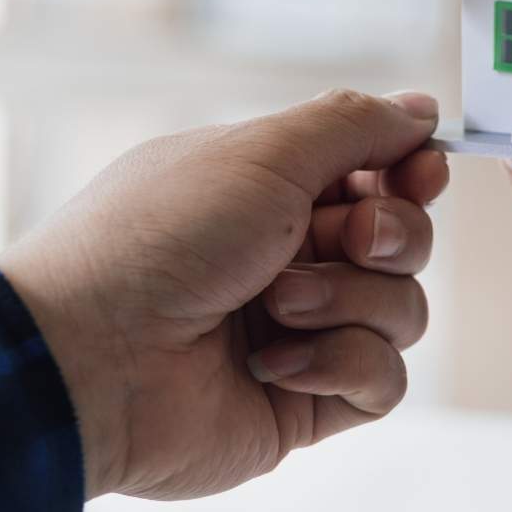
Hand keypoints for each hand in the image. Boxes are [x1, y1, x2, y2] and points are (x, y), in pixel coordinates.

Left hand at [0, 89, 447, 499]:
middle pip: (405, 241)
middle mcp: (290, 260)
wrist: (90, 360)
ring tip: (276, 309)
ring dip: (350, 302)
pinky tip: (275, 365)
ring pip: (403, 310)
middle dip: (389, 236)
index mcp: (272, 194)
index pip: (379, 176)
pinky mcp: (308, 402)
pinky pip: (384, 380)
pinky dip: (342, 365)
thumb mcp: (261, 153)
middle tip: (344, 241)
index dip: (411, 172)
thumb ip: (353, 125)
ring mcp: (302, 333)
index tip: (419, 171)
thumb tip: (421, 110)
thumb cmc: (158, 240)